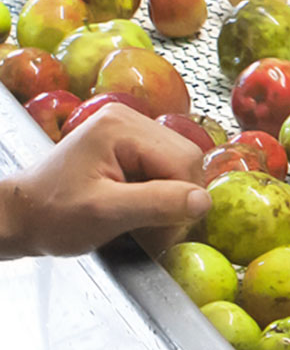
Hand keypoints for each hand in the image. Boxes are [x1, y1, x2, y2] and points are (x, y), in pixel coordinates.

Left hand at [1, 103, 209, 257]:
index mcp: (123, 126)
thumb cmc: (54, 215)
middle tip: (153, 227)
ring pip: (182, 169)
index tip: (162, 229)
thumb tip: (204, 201)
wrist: (25, 217)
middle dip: (179, 200)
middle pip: (187, 161)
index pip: (185, 160)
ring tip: (143, 220)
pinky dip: (163, 197)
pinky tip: (142, 209)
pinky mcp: (133, 149)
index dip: (183, 199)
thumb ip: (157, 204)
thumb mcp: (106, 213)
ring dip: (172, 201)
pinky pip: (169, 172)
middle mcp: (131, 120)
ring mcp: (132, 133)